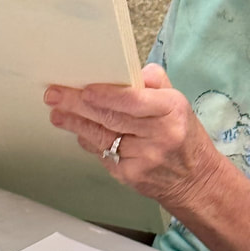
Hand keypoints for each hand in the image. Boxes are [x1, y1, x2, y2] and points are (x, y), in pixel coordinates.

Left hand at [44, 63, 223, 208]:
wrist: (194, 179)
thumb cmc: (183, 136)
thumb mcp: (179, 102)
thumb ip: (155, 83)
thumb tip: (131, 71)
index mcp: (171, 110)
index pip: (133, 100)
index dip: (105, 95)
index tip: (84, 89)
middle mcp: (159, 134)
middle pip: (111, 117)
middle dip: (77, 105)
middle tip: (54, 95)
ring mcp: (144, 158)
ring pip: (102, 137)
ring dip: (75, 123)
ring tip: (57, 112)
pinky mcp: (132, 176)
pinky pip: (104, 154)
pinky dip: (89, 141)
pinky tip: (78, 132)